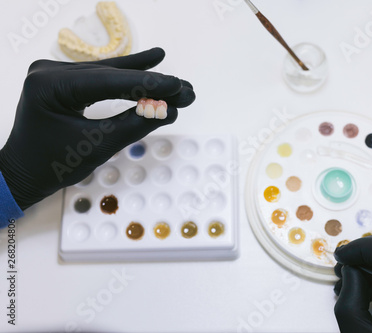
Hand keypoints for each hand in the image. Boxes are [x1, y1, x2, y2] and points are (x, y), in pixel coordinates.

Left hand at [0, 48, 194, 209]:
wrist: (23, 171)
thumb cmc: (53, 166)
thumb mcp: (96, 147)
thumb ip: (133, 126)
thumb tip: (169, 111)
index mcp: (51, 86)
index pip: (110, 82)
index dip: (148, 84)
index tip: (179, 86)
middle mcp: (50, 71)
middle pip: (112, 75)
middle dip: (151, 83)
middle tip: (185, 88)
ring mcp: (54, 72)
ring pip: (109, 72)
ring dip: (143, 77)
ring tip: (175, 79)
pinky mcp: (62, 78)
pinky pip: (100, 76)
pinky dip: (125, 76)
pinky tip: (151, 59)